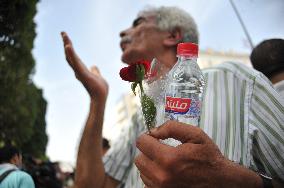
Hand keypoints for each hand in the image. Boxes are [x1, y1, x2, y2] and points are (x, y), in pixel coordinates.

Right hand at [61, 32, 107, 101]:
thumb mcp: (97, 75)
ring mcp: (79, 71)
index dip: (70, 47)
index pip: (74, 56)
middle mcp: (77, 70)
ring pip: (71, 57)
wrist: (100, 96)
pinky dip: (71, 54)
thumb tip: (94, 66)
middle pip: (70, 54)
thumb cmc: (99, 88)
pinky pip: (75, 62)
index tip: (66, 38)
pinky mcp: (81, 73)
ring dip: (67, 45)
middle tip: (62, 32)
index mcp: (81, 69)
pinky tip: (67, 46)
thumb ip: (95, 70)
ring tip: (64, 36)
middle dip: (66, 43)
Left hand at [135, 121, 261, 187]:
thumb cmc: (208, 158)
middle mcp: (161, 176)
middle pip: (139, 158)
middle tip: (162, 150)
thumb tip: (153, 130)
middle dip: (148, 151)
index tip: (156, 138)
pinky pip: (148, 183)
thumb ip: (172, 128)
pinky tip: (167, 173)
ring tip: (167, 162)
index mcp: (169, 159)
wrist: (220, 183)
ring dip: (151, 164)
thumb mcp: (195, 135)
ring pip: (142, 171)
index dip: (148, 137)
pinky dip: (154, 176)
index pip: (141, 143)